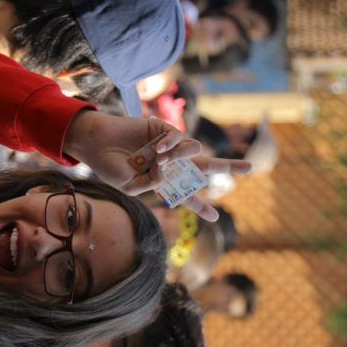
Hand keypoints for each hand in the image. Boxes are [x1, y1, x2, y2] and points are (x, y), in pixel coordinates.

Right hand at [63, 111, 250, 220]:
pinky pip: (179, 137)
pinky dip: (173, 144)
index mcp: (161, 181)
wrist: (95, 142)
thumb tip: (171, 171)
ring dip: (181, 157)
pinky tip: (158, 148)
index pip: (185, 195)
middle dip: (228, 167)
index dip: (199, 206)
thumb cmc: (108, 167)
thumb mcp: (130, 186)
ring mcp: (168, 146)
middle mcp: (170, 163)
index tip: (214, 218)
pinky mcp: (162, 128)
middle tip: (251, 168)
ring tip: (159, 159)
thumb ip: (153, 183)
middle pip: (205, 167)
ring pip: (193, 152)